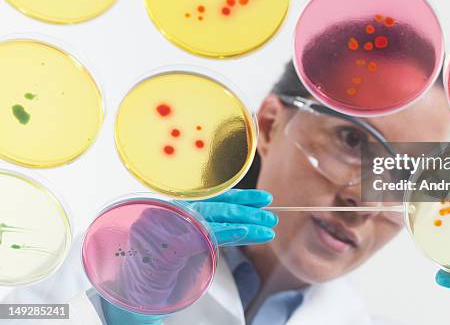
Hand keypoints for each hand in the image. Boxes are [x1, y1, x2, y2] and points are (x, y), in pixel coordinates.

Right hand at [101, 189, 277, 324]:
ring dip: (243, 222)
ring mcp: (161, 229)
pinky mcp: (164, 247)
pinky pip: (203, 236)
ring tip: (267, 228)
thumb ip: (210, 232)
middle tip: (271, 214)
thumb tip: (245, 224)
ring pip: (210, 219)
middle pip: (212, 206)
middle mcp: (164, 214)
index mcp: (170, 211)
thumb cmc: (158, 277)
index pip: (209, 199)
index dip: (238, 196)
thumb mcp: (190, 249)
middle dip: (245, 209)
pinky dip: (228, 232)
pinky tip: (247, 233)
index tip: (263, 198)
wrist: (128, 304)